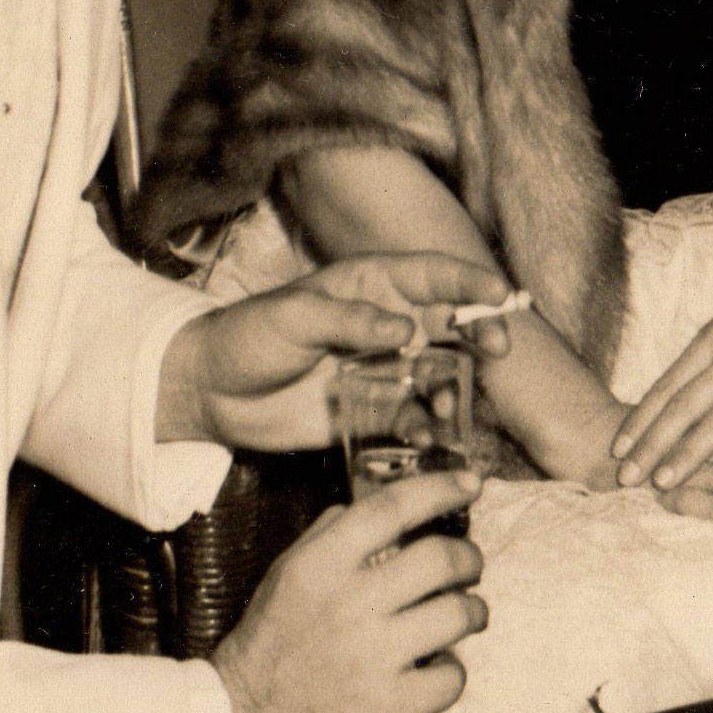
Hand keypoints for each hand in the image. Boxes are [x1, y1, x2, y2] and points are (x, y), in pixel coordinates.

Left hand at [160, 251, 514, 452]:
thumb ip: (351, 321)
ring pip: (441, 373)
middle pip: (451, 323)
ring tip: (451, 407)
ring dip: (457, 386)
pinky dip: (429, 427)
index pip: (432, 275)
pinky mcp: (374, 410)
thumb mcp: (294, 317)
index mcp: (372, 286)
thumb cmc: (249, 336)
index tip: (500, 294)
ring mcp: (385, 368)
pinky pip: (415, 417)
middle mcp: (388, 324)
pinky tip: (429, 437)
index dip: (469, 281)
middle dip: (480, 333)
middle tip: (496, 350)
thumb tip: (407, 329)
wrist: (213, 392)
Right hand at [211, 467, 488, 712]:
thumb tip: (369, 506)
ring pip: (457, 615)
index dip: (441, 488)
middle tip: (470, 566)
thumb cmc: (268, 644)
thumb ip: (327, 536)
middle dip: (470, 558)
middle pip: (441, 559)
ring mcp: (370, 658)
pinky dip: (453, 671)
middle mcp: (349, 605)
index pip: (393, 508)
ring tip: (468, 614)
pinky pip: (451, 677)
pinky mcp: (386, 707)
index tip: (469, 483)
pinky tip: (438, 668)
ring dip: (473, 611)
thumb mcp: (284, 575)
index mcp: (322, 565)